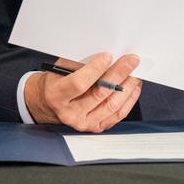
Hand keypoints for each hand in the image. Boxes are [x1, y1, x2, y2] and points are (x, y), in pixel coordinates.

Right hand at [23, 53, 142, 132]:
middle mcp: (70, 113)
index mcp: (57, 95)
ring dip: (127, 87)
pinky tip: (133, 88)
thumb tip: (107, 56)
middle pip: (100, 94)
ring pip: (112, 106)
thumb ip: (80, 63)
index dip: (95, 69)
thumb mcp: (61, 68)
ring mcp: (83, 123)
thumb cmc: (57, 81)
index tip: (108, 56)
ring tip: (135, 73)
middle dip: (119, 74)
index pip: (79, 83)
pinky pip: (117, 115)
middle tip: (131, 60)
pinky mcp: (95, 127)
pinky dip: (129, 100)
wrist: (49, 102)